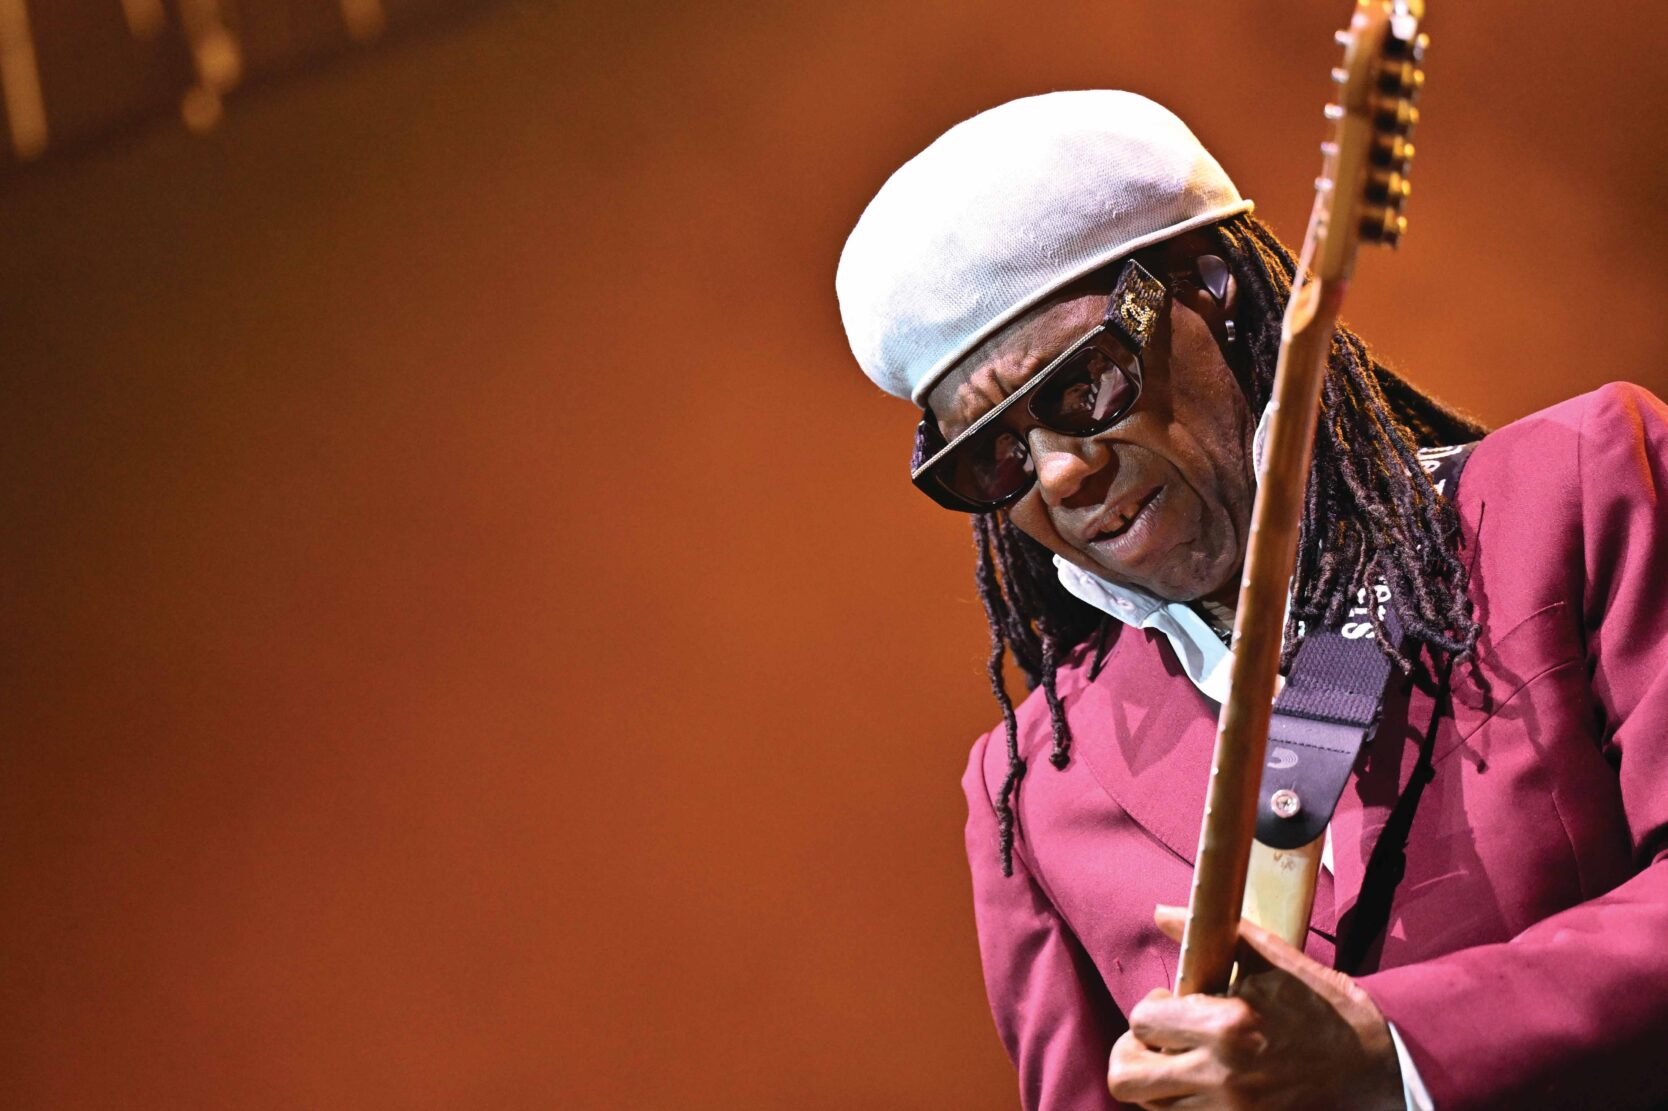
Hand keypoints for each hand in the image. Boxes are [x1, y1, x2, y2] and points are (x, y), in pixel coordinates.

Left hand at [1106, 905, 1402, 1109]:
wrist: (1376, 1065)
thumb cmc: (1323, 1007)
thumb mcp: (1273, 959)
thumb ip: (1211, 934)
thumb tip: (1160, 913)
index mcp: (1227, 1026)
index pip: (1142, 1021)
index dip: (1149, 1009)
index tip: (1171, 1004)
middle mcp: (1222, 1076)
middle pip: (1126, 1078)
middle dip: (1132, 1053)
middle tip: (1157, 1041)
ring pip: (1150, 1106)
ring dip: (1157, 1081)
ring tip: (1182, 1061)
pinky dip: (1181, 1104)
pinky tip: (1203, 1083)